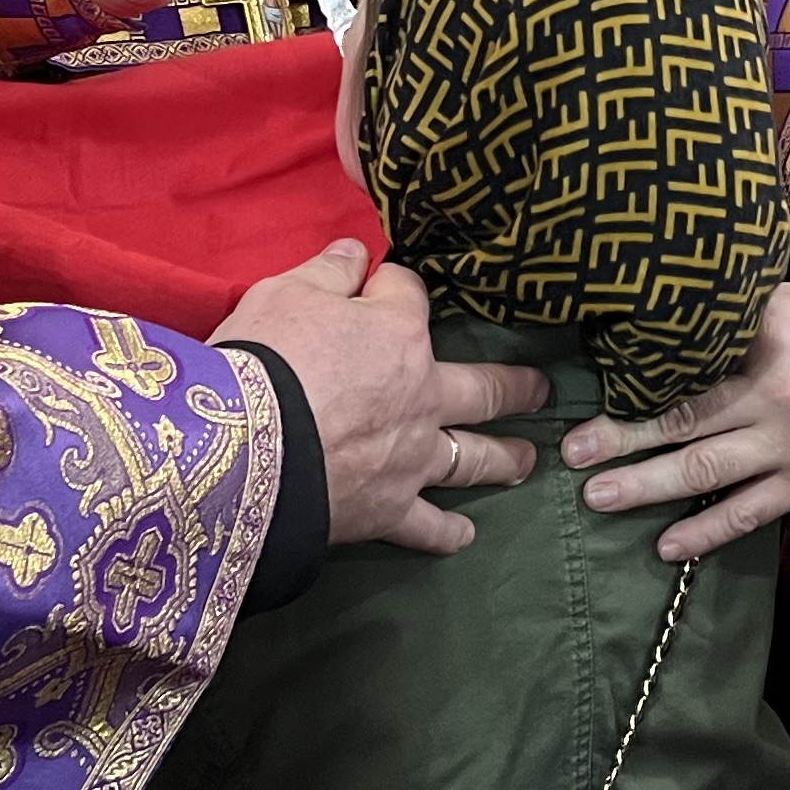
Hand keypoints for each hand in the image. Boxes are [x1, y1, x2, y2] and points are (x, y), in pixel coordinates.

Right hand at [220, 237, 548, 552]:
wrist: (247, 448)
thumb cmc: (266, 359)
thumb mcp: (286, 292)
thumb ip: (328, 271)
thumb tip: (357, 252)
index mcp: (400, 334)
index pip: (408, 295)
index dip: (391, 286)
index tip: (379, 284)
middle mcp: (422, 396)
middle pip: (482, 388)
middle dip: (515, 387)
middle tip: (541, 390)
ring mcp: (412, 458)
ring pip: (472, 458)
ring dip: (503, 458)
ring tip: (526, 460)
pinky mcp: (388, 510)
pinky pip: (427, 527)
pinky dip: (446, 533)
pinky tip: (464, 537)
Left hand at [567, 280, 789, 562]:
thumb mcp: (781, 301)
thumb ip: (727, 316)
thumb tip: (653, 319)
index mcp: (761, 342)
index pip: (684, 364)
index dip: (633, 382)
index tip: (586, 394)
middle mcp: (770, 396)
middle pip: (682, 420)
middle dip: (622, 439)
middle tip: (573, 453)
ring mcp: (789, 446)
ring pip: (705, 471)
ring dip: (647, 485)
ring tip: (598, 496)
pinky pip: (748, 514)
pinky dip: (705, 531)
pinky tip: (666, 546)